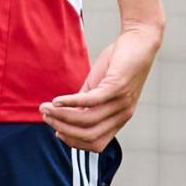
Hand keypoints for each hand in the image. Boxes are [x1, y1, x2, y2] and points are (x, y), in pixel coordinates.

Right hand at [40, 24, 161, 151]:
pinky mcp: (117, 87)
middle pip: (89, 136)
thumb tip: (62, 114)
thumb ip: (84, 102)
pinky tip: (57, 100)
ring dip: (62, 116)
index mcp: (119, 118)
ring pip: (87, 120)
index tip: (56, 132)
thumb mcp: (98, 87)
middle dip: (63, 129)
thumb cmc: (119, 63)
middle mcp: (122, 115)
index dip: (74, 142)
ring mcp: (121, 103)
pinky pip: (90, 101)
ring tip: (46, 108)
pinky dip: (70, 103)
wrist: (139, 41)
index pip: (96, 144)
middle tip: (46, 117)